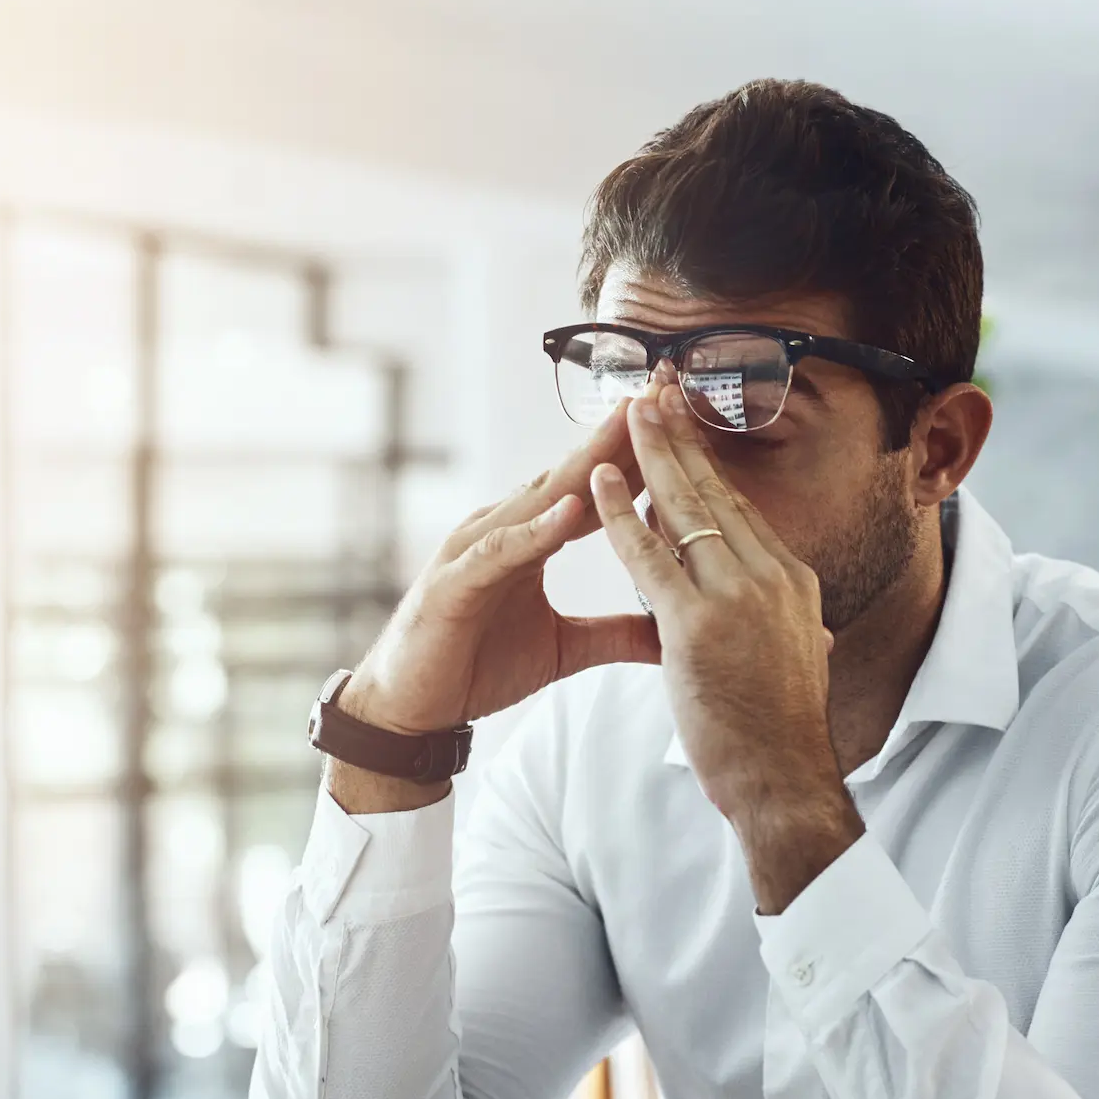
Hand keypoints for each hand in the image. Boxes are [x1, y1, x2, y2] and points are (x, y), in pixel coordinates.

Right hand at [332, 403, 661, 812]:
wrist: (414, 710)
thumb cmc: (479, 666)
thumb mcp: (567, 648)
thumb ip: (617, 633)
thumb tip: (670, 632)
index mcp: (532, 536)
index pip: (595, 486)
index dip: (639, 452)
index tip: (684, 418)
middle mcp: (505, 529)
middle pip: (571, 474)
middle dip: (617, 432)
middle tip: (661, 388)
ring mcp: (476, 550)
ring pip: (538, 499)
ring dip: (583, 465)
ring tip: (626, 429)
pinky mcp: (455, 583)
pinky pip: (501, 552)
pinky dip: (535, 531)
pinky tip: (569, 510)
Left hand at [590, 369, 863, 911]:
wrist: (785, 783)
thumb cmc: (781, 734)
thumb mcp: (790, 659)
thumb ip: (782, 625)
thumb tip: (788, 612)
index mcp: (791, 582)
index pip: (741, 507)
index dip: (708, 462)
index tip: (684, 425)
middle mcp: (769, 578)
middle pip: (715, 491)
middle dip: (679, 438)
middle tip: (651, 390)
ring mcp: (734, 599)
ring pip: (683, 510)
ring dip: (647, 456)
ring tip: (622, 412)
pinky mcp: (695, 626)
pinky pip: (648, 556)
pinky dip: (617, 515)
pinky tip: (592, 483)